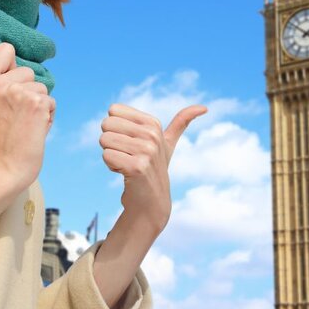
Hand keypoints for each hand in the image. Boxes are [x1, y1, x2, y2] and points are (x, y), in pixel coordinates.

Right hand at [0, 43, 54, 192]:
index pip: (5, 50)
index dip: (12, 66)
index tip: (9, 87)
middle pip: (27, 71)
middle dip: (26, 91)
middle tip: (14, 117)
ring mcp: (19, 92)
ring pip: (41, 88)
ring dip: (38, 106)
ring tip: (23, 125)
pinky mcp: (37, 104)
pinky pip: (51, 102)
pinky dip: (47, 117)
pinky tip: (33, 131)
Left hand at [99, 103, 206, 231]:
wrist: (152, 201)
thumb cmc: (154, 168)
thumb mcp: (168, 143)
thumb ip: (181, 123)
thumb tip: (204, 107)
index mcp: (153, 123)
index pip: (113, 111)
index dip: (116, 128)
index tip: (131, 144)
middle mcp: (152, 135)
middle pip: (106, 124)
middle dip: (111, 142)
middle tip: (128, 156)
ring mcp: (146, 151)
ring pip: (104, 140)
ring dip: (111, 155)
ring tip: (128, 165)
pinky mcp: (137, 167)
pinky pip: (106, 156)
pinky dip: (111, 166)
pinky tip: (125, 174)